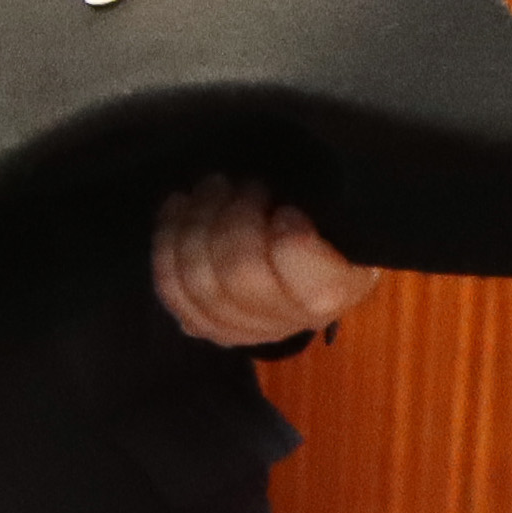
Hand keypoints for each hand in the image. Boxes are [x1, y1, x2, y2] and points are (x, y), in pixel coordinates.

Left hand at [152, 172, 382, 349]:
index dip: (287, 238)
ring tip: (210, 189)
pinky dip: (167, 243)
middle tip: (238, 184)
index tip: (287, 208)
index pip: (307, 283)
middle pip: (240, 273)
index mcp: (337, 289)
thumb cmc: (333, 226)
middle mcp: (289, 319)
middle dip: (231, 217)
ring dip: (196, 223)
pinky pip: (172, 290)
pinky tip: (177, 208)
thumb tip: (279, 196)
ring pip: (199, 281)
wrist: (316, 263)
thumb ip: (320, 206)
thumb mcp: (343, 211)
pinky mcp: (206, 324)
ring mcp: (243, 328)